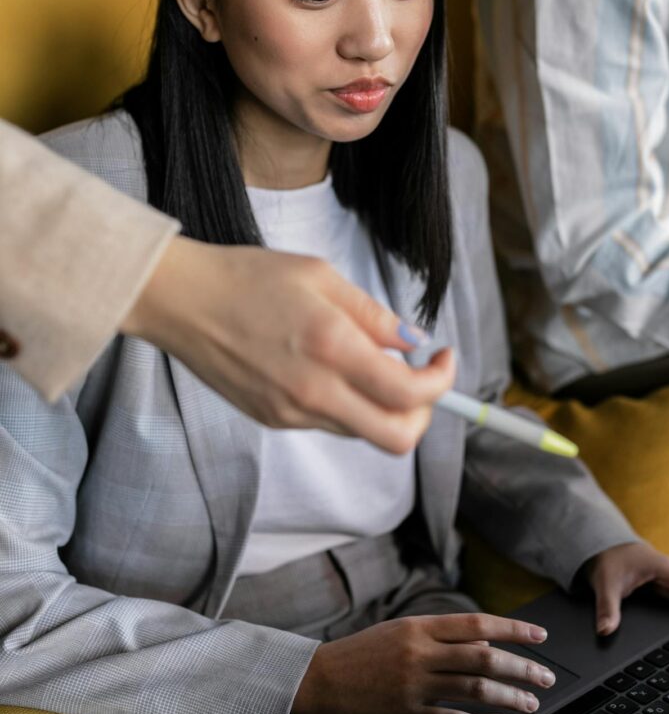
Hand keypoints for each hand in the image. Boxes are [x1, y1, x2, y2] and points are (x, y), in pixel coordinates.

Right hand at [120, 238, 454, 452]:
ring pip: (364, 432)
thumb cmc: (246, 277)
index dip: (442, 381)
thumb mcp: (320, 276)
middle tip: (420, 379)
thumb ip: (373, 314)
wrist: (181, 301)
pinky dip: (348, 405)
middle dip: (423, 414)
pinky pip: (330, 424)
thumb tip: (412, 342)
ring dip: (383, 408)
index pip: (410, 394)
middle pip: (396, 437)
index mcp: (332, 347)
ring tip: (369, 364)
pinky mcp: (273, 420)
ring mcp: (292, 412)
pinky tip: (329, 369)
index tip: (442, 357)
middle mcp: (314, 390)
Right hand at [291, 612, 554, 713]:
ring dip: (509, 697)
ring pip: (475, 689)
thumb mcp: (400, 630)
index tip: (540, 636)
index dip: (513, 629)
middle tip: (546, 677)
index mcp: (419, 626)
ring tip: (530, 703)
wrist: (319, 680)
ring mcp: (414, 685)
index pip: (478, 623)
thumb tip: (485, 643)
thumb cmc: (361, 653)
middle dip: (522, 667)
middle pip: (484, 657)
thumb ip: (440, 635)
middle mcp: (420, 652)